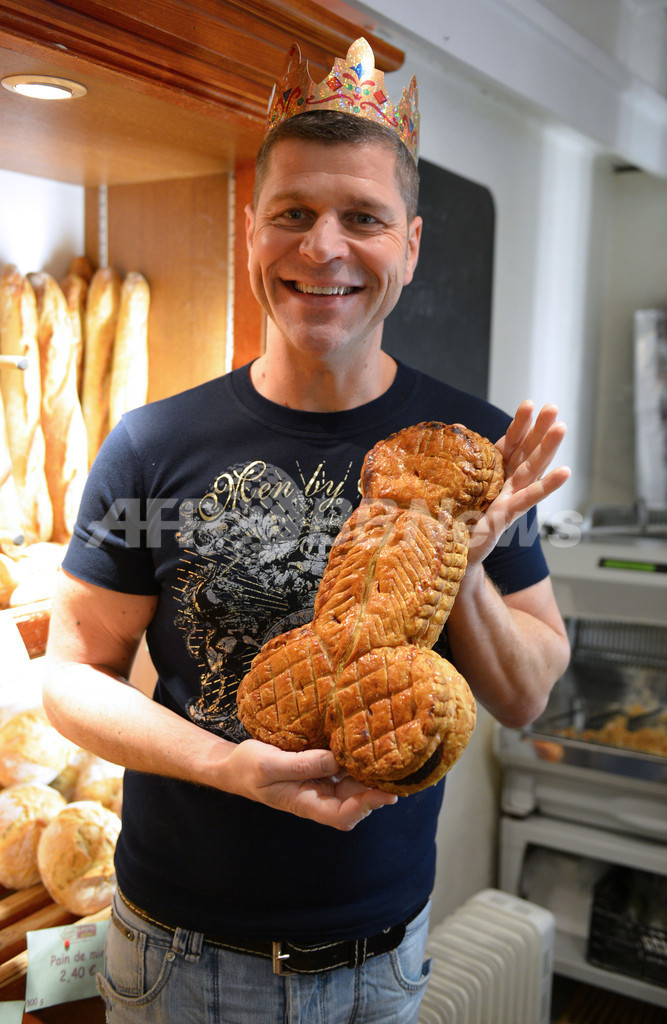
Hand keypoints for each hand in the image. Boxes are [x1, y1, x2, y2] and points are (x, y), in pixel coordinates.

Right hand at [223, 739, 396, 829]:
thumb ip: (303, 765)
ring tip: (388, 754)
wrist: (232, 765)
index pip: (343, 815)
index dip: (366, 806)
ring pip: (353, 784)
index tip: (386, 792)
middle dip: (376, 788)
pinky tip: (367, 745)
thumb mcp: (269, 765)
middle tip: (397, 767)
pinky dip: (357, 760)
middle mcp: (318, 797)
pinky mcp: (320, 768)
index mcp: (305, 803)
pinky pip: (344, 768)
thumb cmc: (247, 768)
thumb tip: (337, 760)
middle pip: (355, 801)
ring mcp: (320, 783)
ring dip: (370, 774)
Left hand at [466, 400, 569, 565]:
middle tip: (553, 407)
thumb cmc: (452, 518)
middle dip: (539, 430)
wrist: (450, 553)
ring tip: (562, 427)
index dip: (519, 425)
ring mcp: (509, 499)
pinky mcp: (507, 516)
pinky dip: (547, 485)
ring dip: (548, 448)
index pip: (509, 444)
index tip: (529, 404)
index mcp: (493, 474)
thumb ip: (456, 457)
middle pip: (525, 452)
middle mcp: (505, 484)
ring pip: (531, 469)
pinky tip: (565, 472)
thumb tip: (455, 428)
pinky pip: (528, 498)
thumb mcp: (449, 482)